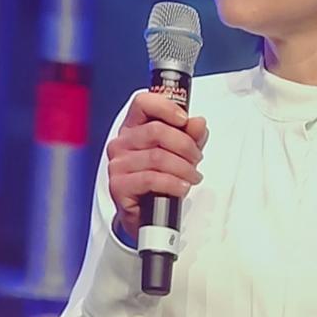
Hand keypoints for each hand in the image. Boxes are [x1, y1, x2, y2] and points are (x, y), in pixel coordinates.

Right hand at [106, 91, 208, 238]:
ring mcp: (118, 164)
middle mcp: (122, 143)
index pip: (143, 103)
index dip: (166, 107)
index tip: (185, 120)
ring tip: (192, 176)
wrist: (147, 213)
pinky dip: (173, 183)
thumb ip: (191, 135)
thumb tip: (198, 123)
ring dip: (183, 168)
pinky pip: (151, 179)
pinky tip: (181, 187)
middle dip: (185, 146)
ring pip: (158, 157)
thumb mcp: (181, 153)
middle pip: (157, 131)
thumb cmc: (160, 179)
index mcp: (134, 128)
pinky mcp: (119, 185)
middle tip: (196, 159)